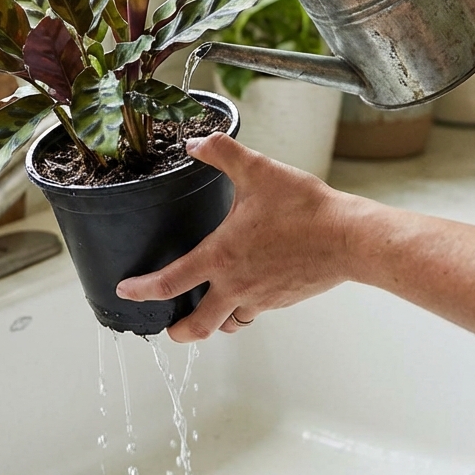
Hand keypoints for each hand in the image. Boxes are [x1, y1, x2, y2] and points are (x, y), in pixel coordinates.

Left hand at [115, 133, 357, 342]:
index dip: (142, 290)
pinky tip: (249, 290)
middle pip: (197, 326)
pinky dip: (245, 309)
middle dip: (178, 331)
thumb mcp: (258, 170)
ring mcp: (261, 298)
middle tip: (169, 327)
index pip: (170, 282)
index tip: (126, 291)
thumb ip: (222, 153)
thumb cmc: (304, 208)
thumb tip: (194, 142)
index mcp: (221, 257)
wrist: (348, 237)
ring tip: (209, 308)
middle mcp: (236, 285)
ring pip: (229, 323)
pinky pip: (256, 312)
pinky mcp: (283, 301)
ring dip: (215, 320)